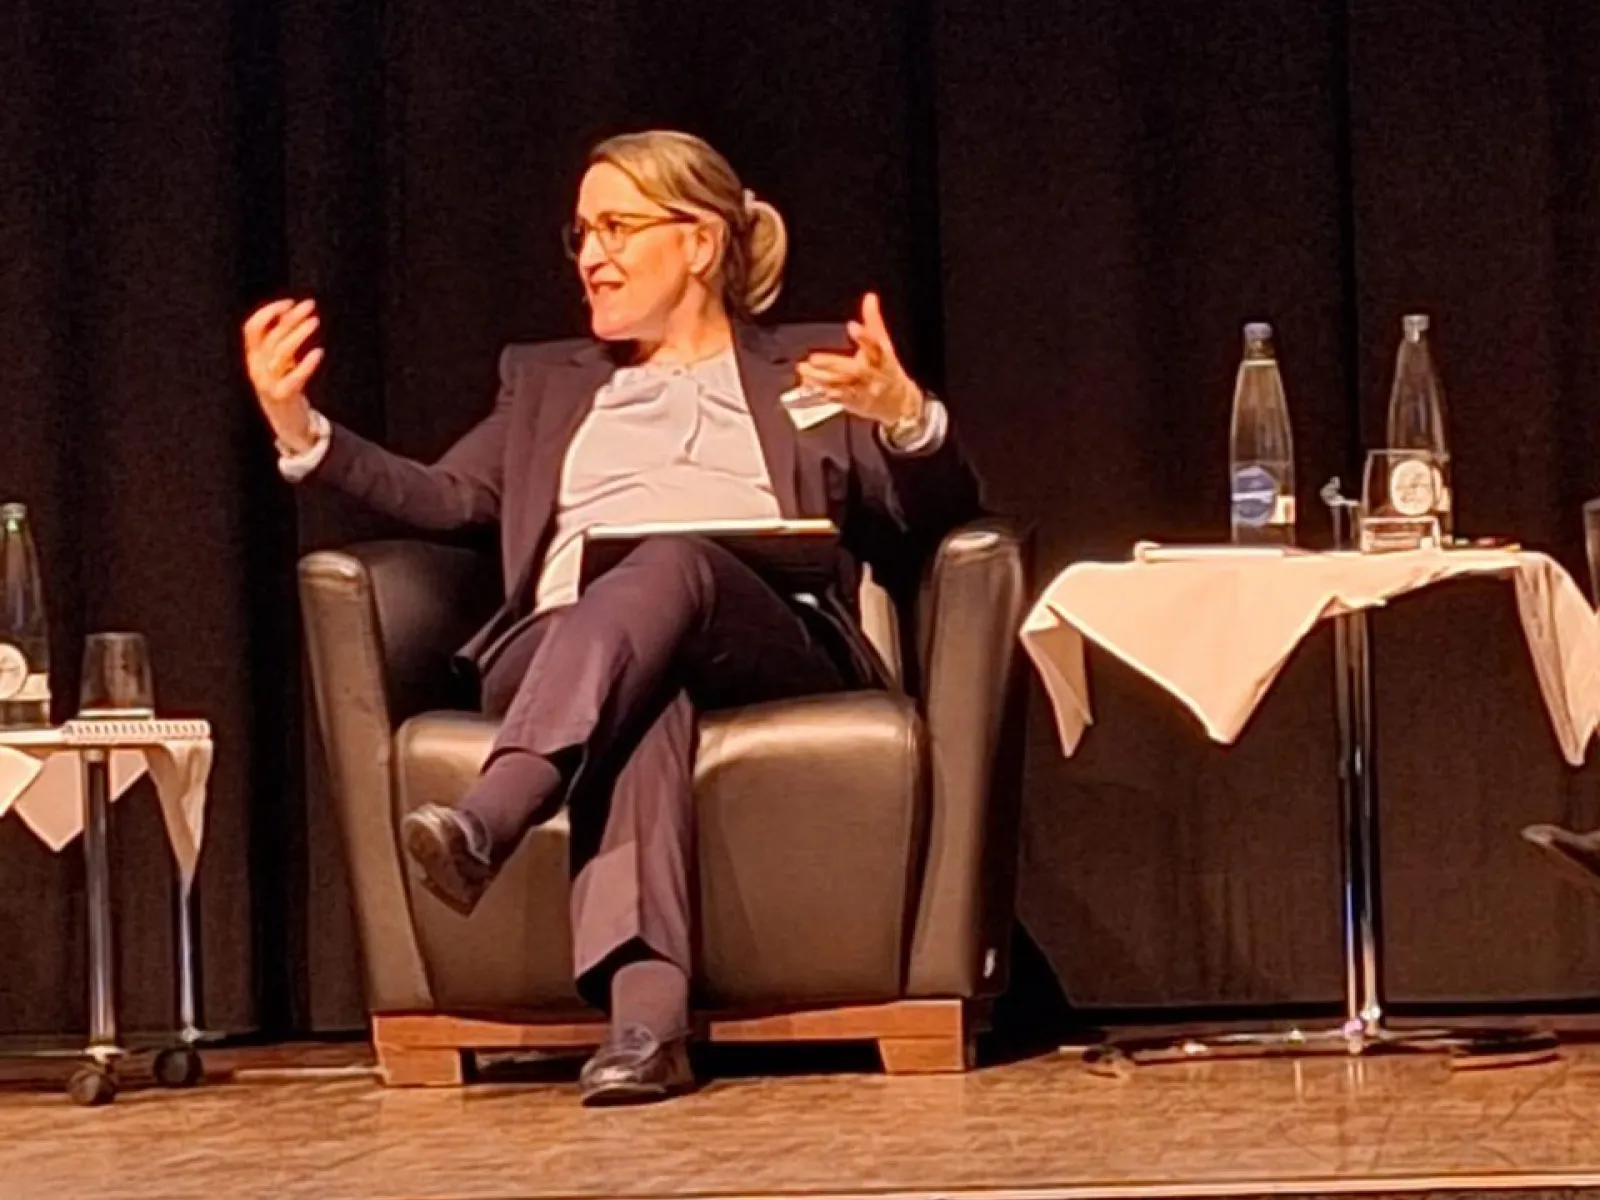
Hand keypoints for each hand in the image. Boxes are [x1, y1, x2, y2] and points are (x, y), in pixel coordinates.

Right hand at [243, 298, 324, 452]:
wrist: (289, 425)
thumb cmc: (287, 388)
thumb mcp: (280, 363)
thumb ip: (282, 342)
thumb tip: (294, 313)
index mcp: (253, 358)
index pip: (252, 328)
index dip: (269, 312)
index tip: (289, 303)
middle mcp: (256, 368)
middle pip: (271, 336)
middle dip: (291, 318)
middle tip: (310, 306)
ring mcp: (267, 383)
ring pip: (280, 352)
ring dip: (299, 334)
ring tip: (315, 322)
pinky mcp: (282, 396)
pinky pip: (294, 377)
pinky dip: (307, 364)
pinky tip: (319, 352)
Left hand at [794, 293, 923, 428]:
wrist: (898, 402)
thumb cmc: (886, 368)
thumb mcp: (883, 344)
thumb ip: (873, 320)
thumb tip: (870, 297)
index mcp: (881, 357)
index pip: (874, 345)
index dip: (864, 336)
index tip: (852, 326)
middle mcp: (872, 375)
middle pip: (854, 370)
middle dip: (833, 364)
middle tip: (813, 358)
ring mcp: (863, 391)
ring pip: (840, 385)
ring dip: (820, 379)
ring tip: (803, 370)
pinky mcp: (853, 402)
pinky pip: (836, 398)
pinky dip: (821, 392)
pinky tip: (808, 384)